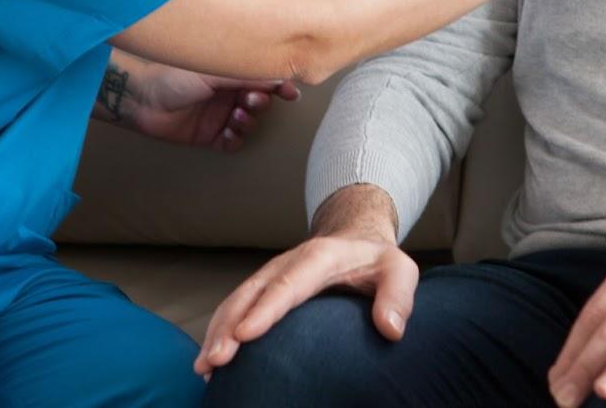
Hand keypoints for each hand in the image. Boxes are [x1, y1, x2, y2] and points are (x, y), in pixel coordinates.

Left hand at [102, 56, 298, 151]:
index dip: (279, 86)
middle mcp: (227, 92)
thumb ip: (248, 73)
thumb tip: (280, 74)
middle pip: (260, 102)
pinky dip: (235, 139)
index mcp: (229, 72)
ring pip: (248, 124)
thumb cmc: (174, 75)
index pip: (262, 78)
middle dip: (260, 103)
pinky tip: (229, 133)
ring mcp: (217, 115)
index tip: (291, 92)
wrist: (141, 98)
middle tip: (249, 100)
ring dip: (247, 122)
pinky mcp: (207, 135)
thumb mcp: (216, 69)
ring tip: (235, 116)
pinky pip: (232, 142)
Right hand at [195, 185, 413, 376]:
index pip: (289, 284)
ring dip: (218, 331)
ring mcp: (272, 275)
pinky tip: (210, 361)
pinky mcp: (264, 289)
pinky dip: (220, 330)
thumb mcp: (399, 270)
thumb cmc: (378, 261)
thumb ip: (399, 295)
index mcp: (320, 258)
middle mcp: (288, 264)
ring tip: (205, 367)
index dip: (265, 310)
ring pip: (237, 301)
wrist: (356, 239)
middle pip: (252, 294)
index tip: (245, 335)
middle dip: (230, 326)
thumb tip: (390, 329)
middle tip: (216, 361)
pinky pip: (236, 308)